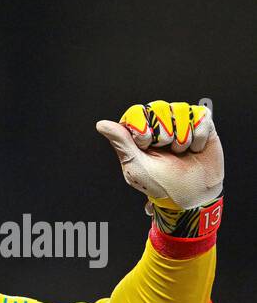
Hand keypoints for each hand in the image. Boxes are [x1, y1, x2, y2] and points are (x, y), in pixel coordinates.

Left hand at [96, 100, 222, 210]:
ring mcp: (181, 122)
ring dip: (182, 136)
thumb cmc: (161, 184)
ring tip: (180, 151)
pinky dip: (198, 136)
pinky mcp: (201, 123)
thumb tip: (101, 124)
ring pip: (180, 109)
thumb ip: (121, 143)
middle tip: (166, 150)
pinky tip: (194, 148)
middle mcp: (159, 124)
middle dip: (163, 134)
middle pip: (158, 107)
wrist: (192, 194)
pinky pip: (201, 115)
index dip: (142, 126)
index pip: (136, 112)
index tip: (146, 145)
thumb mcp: (136, 166)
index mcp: (140, 133)